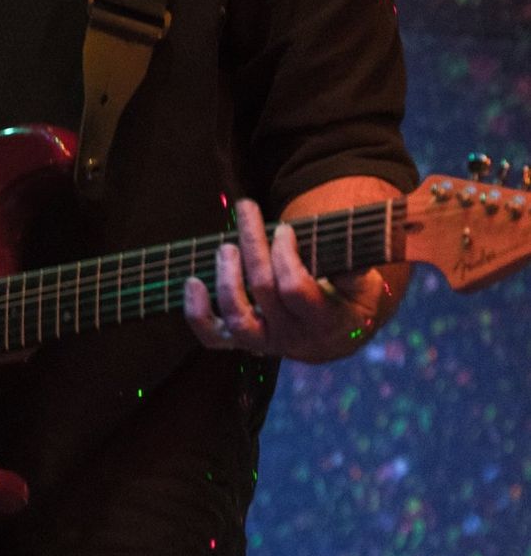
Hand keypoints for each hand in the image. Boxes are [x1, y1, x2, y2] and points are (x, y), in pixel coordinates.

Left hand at [183, 199, 390, 362]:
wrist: (333, 336)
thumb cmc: (348, 298)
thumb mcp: (363, 285)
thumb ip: (356, 270)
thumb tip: (351, 259)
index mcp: (323, 321)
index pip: (294, 288)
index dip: (285, 255)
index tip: (284, 228)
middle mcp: (291, 337)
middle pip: (262, 290)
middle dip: (253, 244)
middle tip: (248, 212)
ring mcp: (263, 342)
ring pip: (236, 317)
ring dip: (226, 277)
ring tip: (226, 246)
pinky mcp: (241, 342)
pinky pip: (212, 336)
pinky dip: (197, 313)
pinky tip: (192, 282)